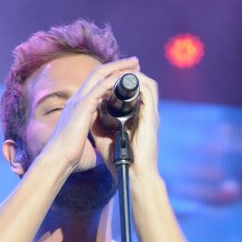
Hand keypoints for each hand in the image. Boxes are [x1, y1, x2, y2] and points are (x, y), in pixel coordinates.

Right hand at [44, 57, 139, 173]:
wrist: (59, 160)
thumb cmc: (71, 157)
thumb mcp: (85, 145)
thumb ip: (93, 142)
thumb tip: (100, 150)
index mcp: (78, 108)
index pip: (95, 85)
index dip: (110, 78)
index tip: (125, 77)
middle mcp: (77, 100)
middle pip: (98, 74)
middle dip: (117, 66)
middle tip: (134, 63)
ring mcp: (79, 100)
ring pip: (100, 74)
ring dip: (118, 68)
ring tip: (134, 65)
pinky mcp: (83, 105)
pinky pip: (101, 85)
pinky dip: (114, 80)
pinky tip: (126, 78)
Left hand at [91, 70, 160, 188]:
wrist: (134, 175)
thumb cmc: (121, 161)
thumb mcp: (105, 137)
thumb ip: (99, 123)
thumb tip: (90, 110)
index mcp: (136, 118)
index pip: (133, 92)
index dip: (122, 81)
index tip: (109, 76)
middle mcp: (145, 114)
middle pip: (142, 84)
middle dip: (129, 72)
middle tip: (119, 66)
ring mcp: (150, 115)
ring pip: (147, 83)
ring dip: (134, 74)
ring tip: (121, 70)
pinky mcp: (151, 117)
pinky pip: (148, 91)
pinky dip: (138, 82)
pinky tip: (125, 80)